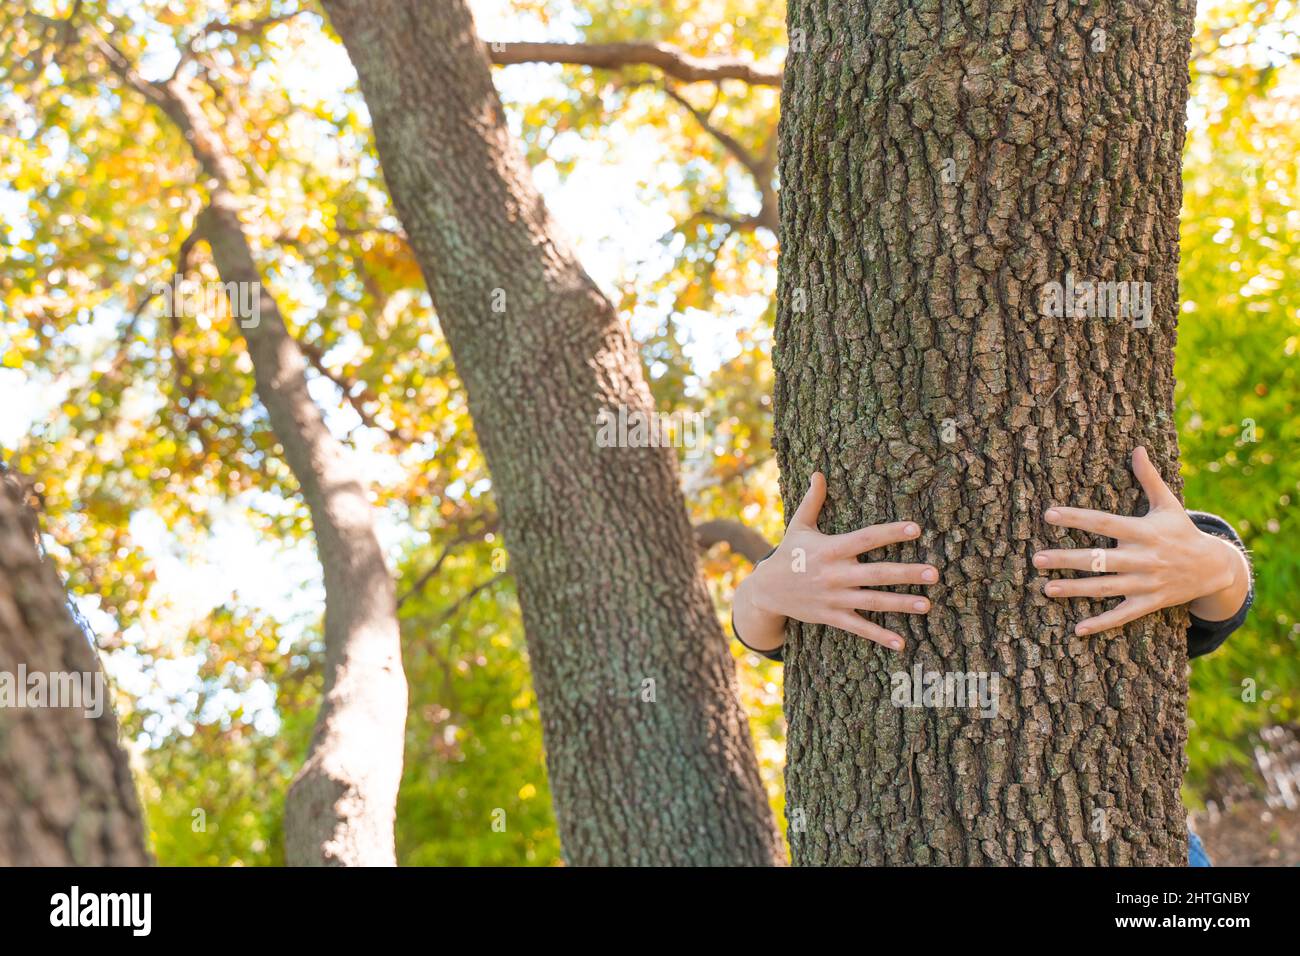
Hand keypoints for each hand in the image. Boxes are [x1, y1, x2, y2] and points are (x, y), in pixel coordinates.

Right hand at [733, 472, 937, 652]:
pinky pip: (859, 627)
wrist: (766, 590)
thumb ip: (813, 501)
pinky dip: (879, 636)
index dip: (890, 533)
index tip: (916, 529)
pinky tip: (902, 643)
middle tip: (934, 573)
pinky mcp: (832, 617)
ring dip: (901, 604)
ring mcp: (834, 598)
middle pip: (876, 573)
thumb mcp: (798, 526)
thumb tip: (818, 473)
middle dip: (906, 573)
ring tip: (928, 604)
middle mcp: (834, 574)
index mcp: (830, 549)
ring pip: (873, 601)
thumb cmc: (788, 554)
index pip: (865, 539)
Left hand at [1033, 446, 1250, 635]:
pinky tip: (1077, 629)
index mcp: (1143, 532)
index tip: (1049, 514)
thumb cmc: (1182, 532)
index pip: (1104, 523)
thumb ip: (1149, 479)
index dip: (1077, 518)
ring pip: (1104, 588)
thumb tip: (1138, 449)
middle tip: (1036, 558)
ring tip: (1045, 588)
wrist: (1214, 568)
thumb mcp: (1169, 504)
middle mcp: (1142, 558)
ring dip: (1075, 590)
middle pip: (1098, 559)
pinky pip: (1122, 615)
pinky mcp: (1148, 603)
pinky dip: (1101, 624)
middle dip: (1067, 559)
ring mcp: (1145, 583)